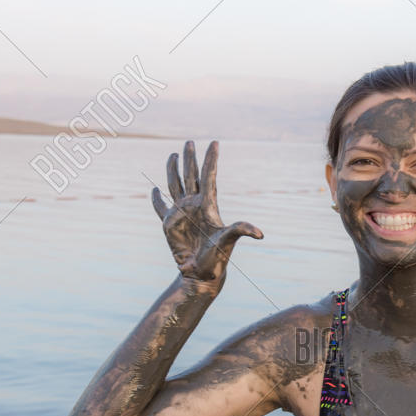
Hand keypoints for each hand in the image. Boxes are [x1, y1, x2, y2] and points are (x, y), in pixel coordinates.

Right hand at [150, 140, 262, 287]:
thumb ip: (241, 231)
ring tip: (174, 155)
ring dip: (173, 170)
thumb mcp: (229, 241)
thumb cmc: (218, 257)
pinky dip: (155, 199)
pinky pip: (160, 208)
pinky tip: (154, 189)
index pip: (209, 176)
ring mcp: (181, 213)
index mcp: (208, 205)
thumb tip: (260, 234)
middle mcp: (194, 205)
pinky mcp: (169, 224)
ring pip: (176, 185)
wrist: (202, 273)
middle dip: (190, 159)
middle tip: (190, 142)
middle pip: (191, 175)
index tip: (215, 142)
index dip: (211, 159)